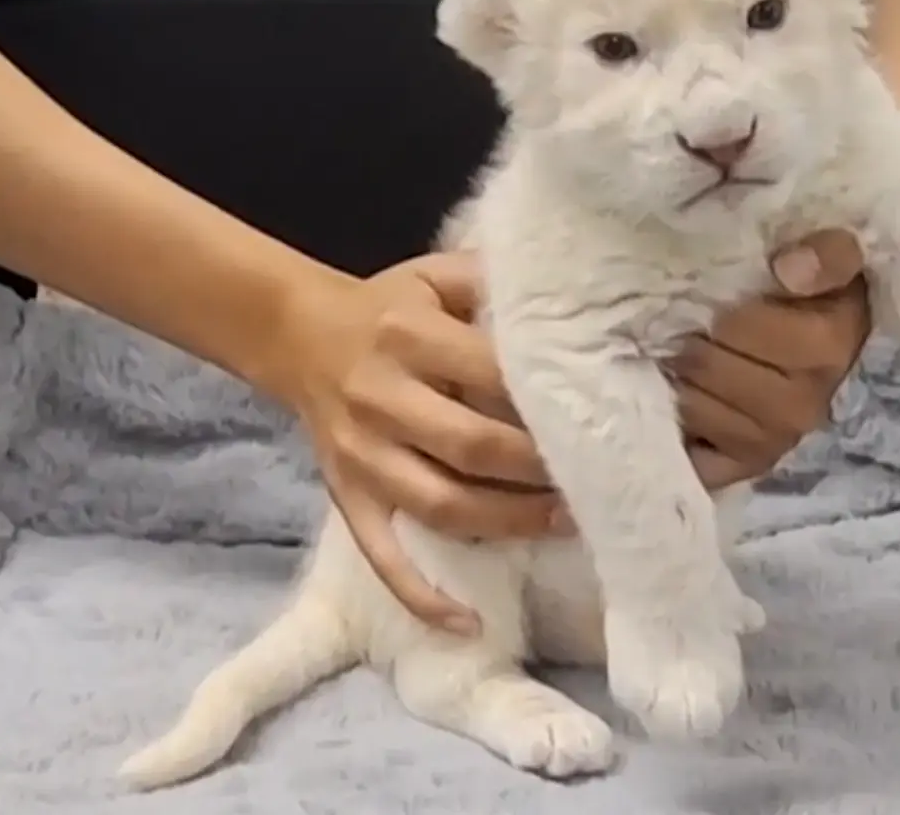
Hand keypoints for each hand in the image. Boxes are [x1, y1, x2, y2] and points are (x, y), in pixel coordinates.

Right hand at [259, 253, 561, 635]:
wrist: (297, 334)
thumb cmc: (388, 307)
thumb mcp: (435, 274)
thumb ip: (493, 278)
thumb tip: (570, 293)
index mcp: (409, 336)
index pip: (492, 373)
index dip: (548, 401)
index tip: (602, 415)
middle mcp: (382, 398)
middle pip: (472, 446)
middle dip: (539, 468)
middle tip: (597, 477)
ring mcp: (362, 456)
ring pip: (440, 504)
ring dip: (507, 521)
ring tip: (564, 522)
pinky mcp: (348, 497)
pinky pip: (383, 556)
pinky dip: (422, 596)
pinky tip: (469, 624)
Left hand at [673, 230, 871, 487]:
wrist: (838, 346)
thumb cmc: (825, 295)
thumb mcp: (837, 259)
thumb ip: (829, 254)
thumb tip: (790, 269)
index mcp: (824, 349)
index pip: (731, 327)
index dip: (707, 304)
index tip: (703, 291)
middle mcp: (800, 407)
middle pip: (702, 367)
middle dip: (685, 339)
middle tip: (680, 323)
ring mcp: (773, 444)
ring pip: (689, 406)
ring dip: (675, 378)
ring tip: (675, 355)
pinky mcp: (746, 468)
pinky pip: (691, 457)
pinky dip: (676, 429)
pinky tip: (674, 401)